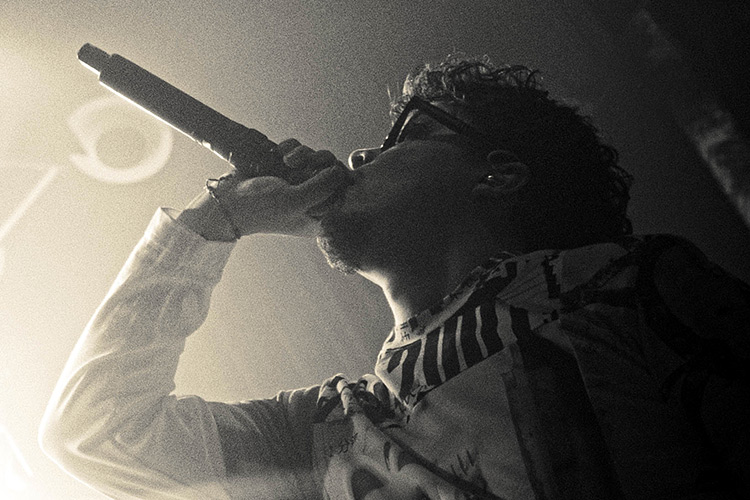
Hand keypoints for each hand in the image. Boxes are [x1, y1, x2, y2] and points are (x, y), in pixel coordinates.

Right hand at [177, 139, 351, 239]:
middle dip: (318, 161)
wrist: (227, 200)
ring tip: (285, 160)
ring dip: (302, 153)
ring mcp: (298, 181)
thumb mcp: (295, 201)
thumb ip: (322, 187)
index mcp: (318, 216)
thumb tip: (339, 171)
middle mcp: (311, 199)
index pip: (342, 194)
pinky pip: (299, 149)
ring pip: (315, 156)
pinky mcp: (285, 167)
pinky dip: (290, 147)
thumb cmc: (261, 208)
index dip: (336, 180)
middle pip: (331, 171)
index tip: (320, 175)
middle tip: (301, 164)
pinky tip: (277, 153)